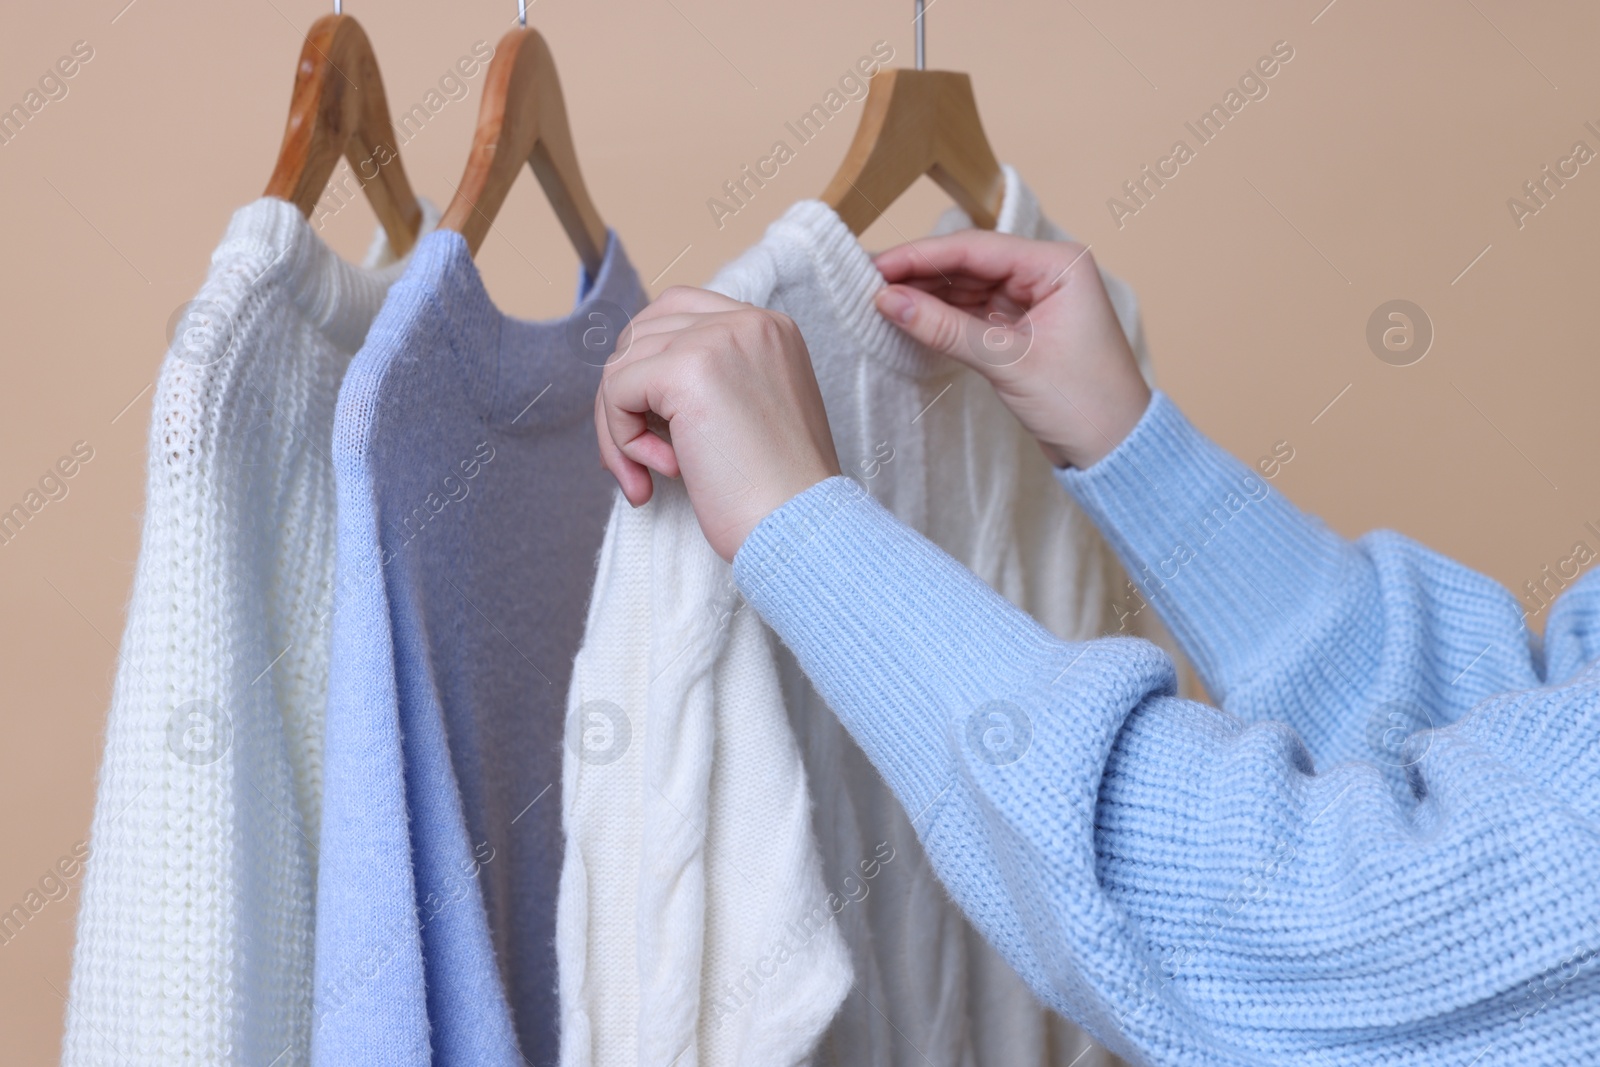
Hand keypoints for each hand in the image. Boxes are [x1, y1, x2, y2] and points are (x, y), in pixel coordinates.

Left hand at [595, 286, 841, 561]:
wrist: (801, 528)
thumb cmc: (776, 493)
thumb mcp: (749, 414)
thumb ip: (707, 383)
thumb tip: (628, 382)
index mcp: (768, 329)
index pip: (677, 314)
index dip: (649, 371)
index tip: (657, 430)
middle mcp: (747, 322)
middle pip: (641, 336)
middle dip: (623, 401)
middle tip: (637, 462)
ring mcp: (718, 340)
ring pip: (621, 365)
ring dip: (620, 428)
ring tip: (651, 475)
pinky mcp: (687, 370)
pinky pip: (616, 391)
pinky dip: (622, 439)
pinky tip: (665, 472)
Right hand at [873, 231, 1150, 468]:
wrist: (1116, 452)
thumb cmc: (1085, 403)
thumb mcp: (1009, 362)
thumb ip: (945, 328)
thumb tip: (887, 300)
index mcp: (1059, 265)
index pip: (977, 249)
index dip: (922, 256)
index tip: (875, 266)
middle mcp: (1046, 274)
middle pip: (969, 264)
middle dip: (919, 273)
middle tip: (864, 280)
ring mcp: (1033, 301)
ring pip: (967, 288)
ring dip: (926, 295)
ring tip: (877, 300)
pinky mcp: (1021, 330)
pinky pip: (972, 314)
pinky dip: (942, 318)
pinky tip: (908, 317)